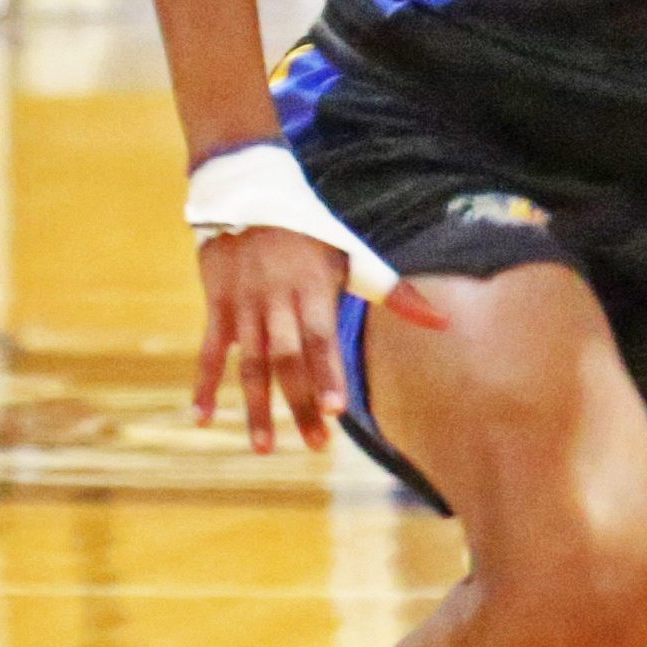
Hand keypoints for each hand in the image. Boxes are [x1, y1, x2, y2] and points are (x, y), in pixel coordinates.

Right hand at [192, 227, 440, 454]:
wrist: (248, 198)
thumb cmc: (311, 234)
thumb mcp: (352, 256)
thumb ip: (394, 292)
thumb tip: (444, 322)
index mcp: (313, 289)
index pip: (321, 339)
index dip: (328, 374)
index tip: (338, 409)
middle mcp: (276, 301)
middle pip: (288, 360)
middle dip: (301, 403)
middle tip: (317, 444)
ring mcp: (243, 306)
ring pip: (250, 365)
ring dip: (256, 408)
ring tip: (264, 448)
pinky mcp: (216, 307)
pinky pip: (209, 352)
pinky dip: (203, 385)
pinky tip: (202, 419)